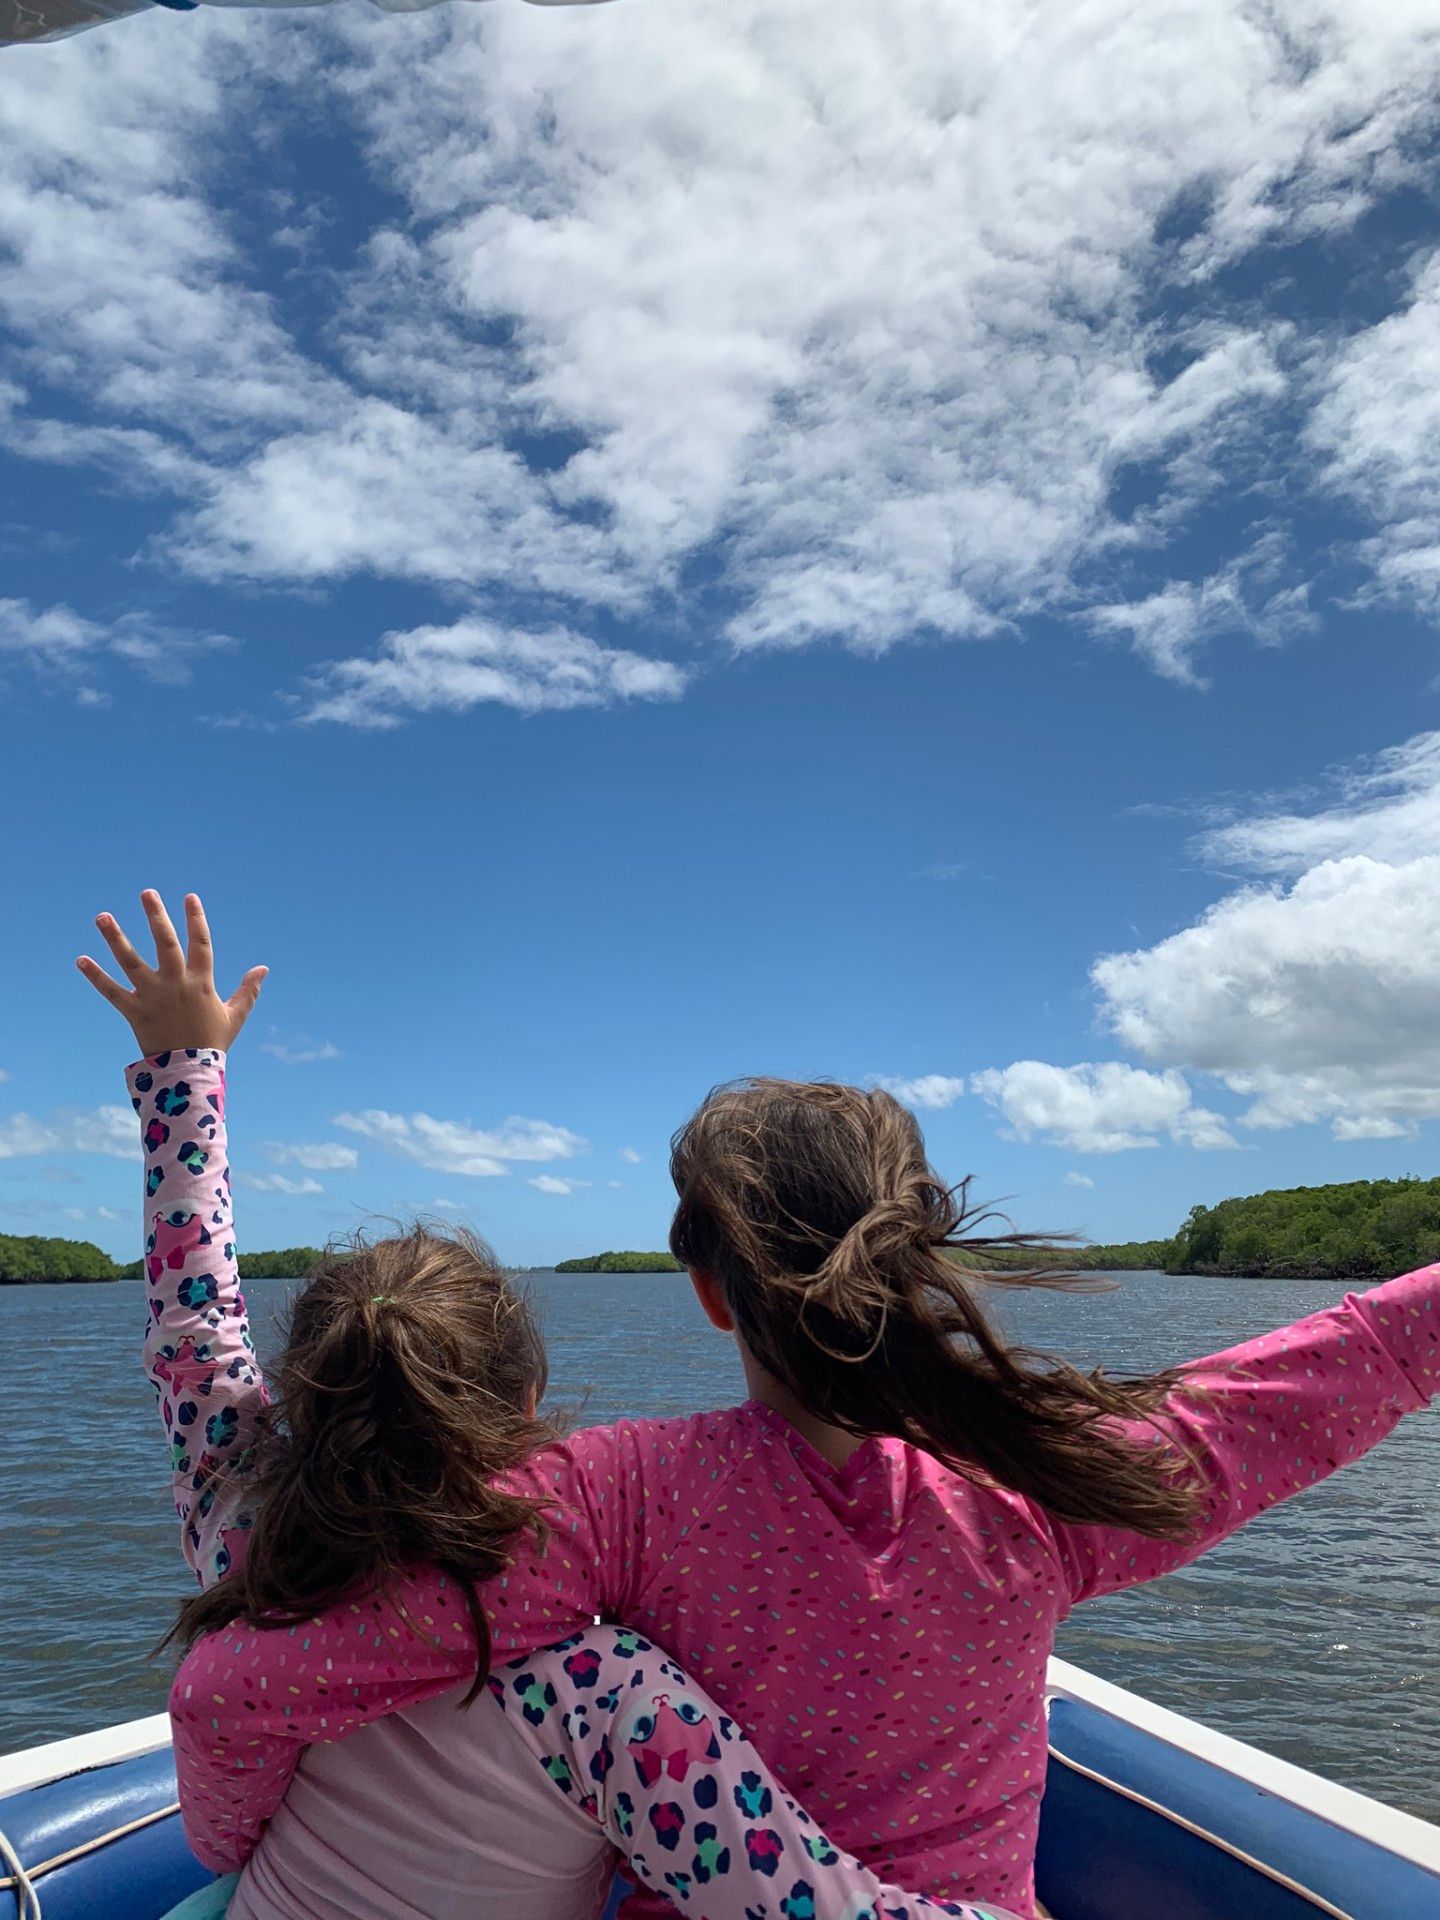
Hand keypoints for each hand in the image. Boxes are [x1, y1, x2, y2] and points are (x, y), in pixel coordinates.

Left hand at [77, 890, 268, 1058]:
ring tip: (102, 916)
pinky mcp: (134, 1012)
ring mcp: (153, 997)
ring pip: (131, 962)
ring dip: (116, 938)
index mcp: (202, 983)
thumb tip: (264, 968)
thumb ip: (248, 990)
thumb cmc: (213, 1041)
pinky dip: (96, 976)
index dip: (196, 919)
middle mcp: (176, 985)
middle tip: (147, 893)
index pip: (201, 943)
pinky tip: (81, 959)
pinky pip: (111, 992)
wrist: (189, 1073)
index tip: (190, 897)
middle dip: (156, 916)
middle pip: (164, 943)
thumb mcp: (236, 1015)